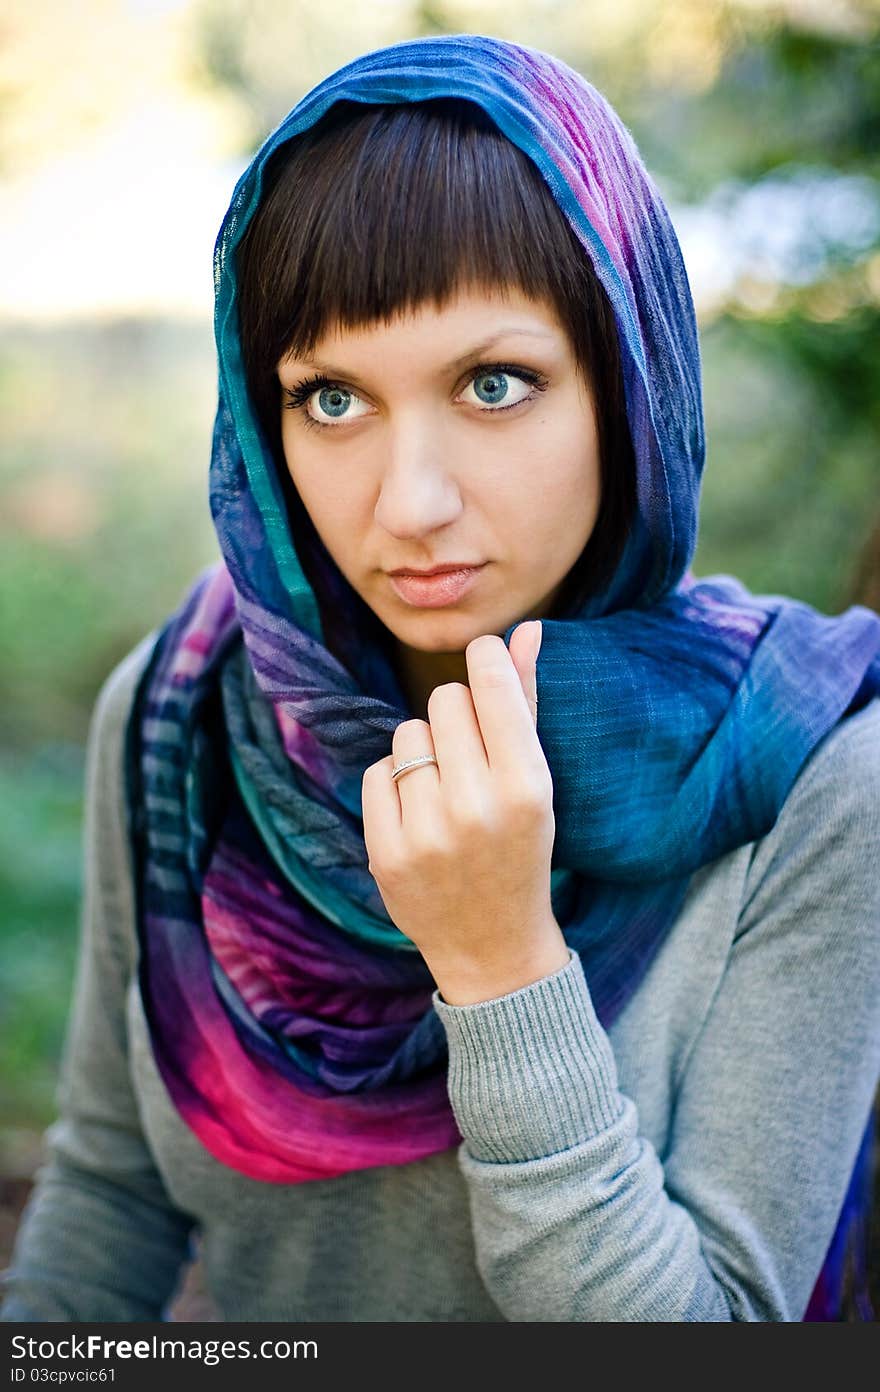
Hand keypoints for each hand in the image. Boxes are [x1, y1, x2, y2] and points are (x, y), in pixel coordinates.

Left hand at [361, 621, 567, 1004]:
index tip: (484, 662)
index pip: (489, 685)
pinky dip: (394, 783)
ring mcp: (427, 832)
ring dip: (424, 750)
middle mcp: (476, 807)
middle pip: (444, 700)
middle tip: (472, 757)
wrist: (492, 945)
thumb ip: (526, 702)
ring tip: (446, 790)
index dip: (484, 661)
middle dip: (456, 717)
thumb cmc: (521, 848)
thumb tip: (524, 630)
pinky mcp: (386, 852)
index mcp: (527, 786)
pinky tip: (419, 813)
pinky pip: (376, 772)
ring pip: (406, 733)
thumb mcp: (537, 780)